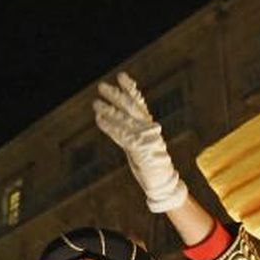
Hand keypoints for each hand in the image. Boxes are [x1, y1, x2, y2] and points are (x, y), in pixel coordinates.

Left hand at [93, 72, 187, 212]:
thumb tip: (118, 119)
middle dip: (115, 95)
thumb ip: (132, 131)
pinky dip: (109, 126)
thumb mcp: (142, 144)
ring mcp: (145, 138)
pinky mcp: (140, 149)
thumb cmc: (151, 165)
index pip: (139, 103)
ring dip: (109, 110)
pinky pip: (122, 135)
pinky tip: (99, 119)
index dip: (130, 89)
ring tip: (96, 103)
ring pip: (125, 119)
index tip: (121, 76)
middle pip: (131, 107)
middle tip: (101, 86)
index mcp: (149, 125)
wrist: (163, 182)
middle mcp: (148, 128)